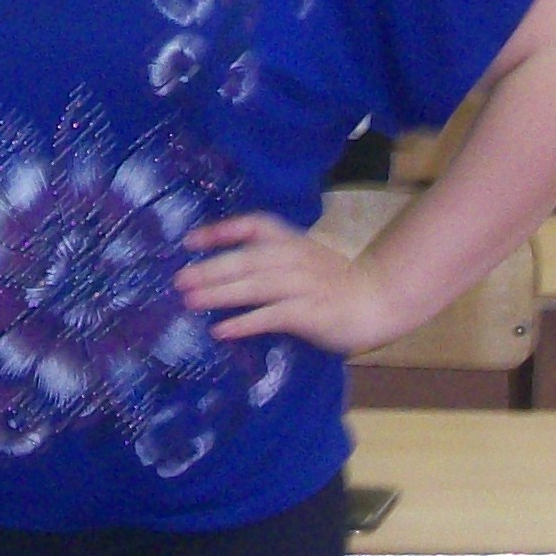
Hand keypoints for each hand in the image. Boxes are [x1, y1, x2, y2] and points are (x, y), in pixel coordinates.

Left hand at [174, 212, 405, 353]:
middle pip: (245, 259)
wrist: (377, 298)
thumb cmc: (334, 281)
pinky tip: (221, 330)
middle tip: (178, 280)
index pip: (252, 225)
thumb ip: (269, 260)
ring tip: (190, 301)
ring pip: (254, 285)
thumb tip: (222, 270)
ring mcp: (301, 284)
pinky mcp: (309, 312)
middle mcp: (293, 257)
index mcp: (290, 240)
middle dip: (209, 268)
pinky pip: (271, 316)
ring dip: (219, 293)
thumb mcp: (301, 257)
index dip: (220, 231)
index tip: (189, 241)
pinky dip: (244, 322)